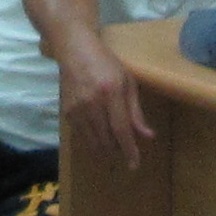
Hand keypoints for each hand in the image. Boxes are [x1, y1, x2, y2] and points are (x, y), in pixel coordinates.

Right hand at [58, 40, 153, 174]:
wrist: (74, 50)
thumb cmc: (106, 64)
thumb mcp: (127, 82)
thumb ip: (136, 112)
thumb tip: (147, 136)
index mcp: (111, 92)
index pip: (121, 129)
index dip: (129, 150)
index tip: (134, 164)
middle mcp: (93, 103)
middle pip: (106, 139)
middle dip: (117, 150)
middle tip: (126, 151)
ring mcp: (77, 108)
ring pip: (93, 141)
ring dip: (105, 149)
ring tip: (114, 146)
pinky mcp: (67, 112)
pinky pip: (82, 136)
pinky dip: (92, 140)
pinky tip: (99, 136)